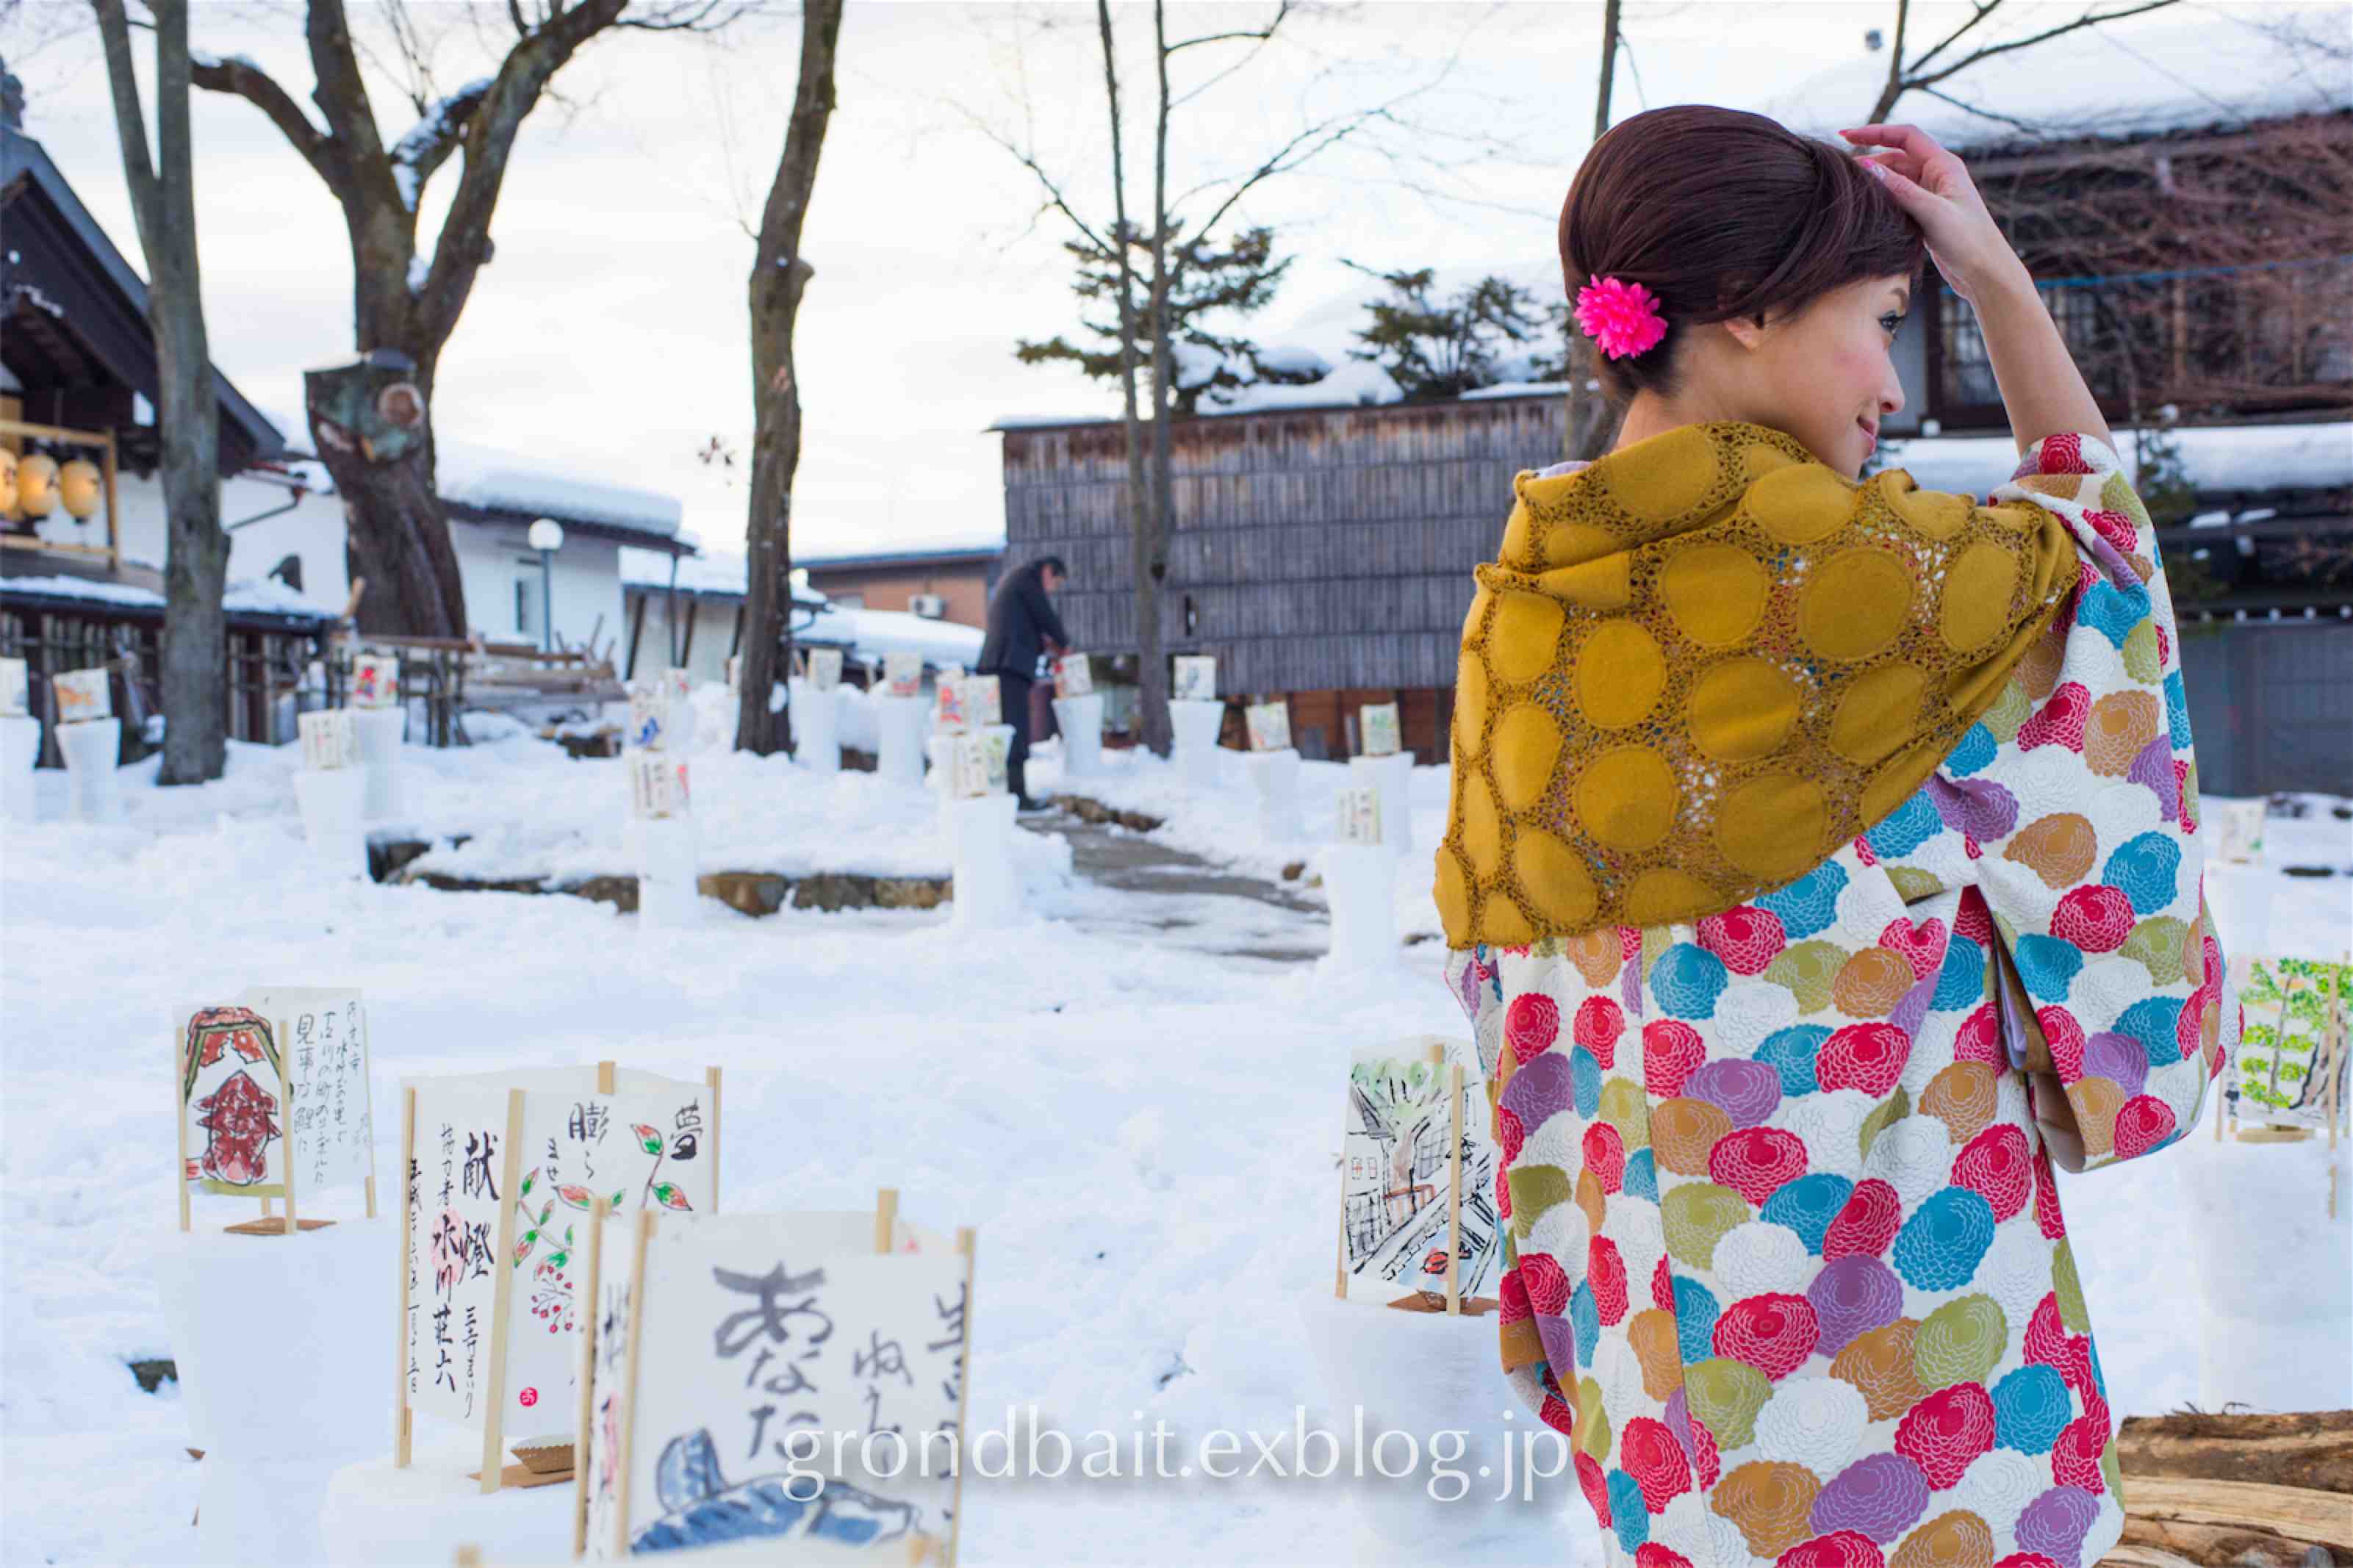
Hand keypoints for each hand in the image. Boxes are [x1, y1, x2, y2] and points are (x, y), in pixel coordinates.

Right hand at [1838, 123, 2026, 304]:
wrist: (1985, 272)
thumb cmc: (1968, 241)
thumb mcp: (1932, 213)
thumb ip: (1900, 189)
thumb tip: (1868, 166)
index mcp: (1944, 165)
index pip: (1905, 136)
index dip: (1875, 132)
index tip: (1845, 135)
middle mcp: (1937, 175)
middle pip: (1896, 156)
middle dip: (1869, 157)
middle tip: (1839, 168)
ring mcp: (1931, 195)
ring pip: (1895, 179)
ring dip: (1874, 180)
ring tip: (1849, 188)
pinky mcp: (1925, 214)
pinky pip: (1897, 198)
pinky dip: (1881, 198)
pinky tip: (1864, 207)